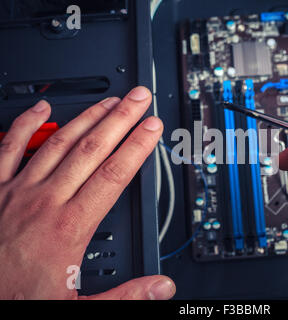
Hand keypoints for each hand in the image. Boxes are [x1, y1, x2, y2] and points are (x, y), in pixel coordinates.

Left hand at [0, 87, 175, 299]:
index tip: (152, 128)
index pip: (114, 175)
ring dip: (87, 118)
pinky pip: (9, 148)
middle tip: (139, 99)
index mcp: (69, 227)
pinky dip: (26, 124)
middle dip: (121, 120)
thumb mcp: (79, 308)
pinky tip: (42, 107)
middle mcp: (45, 202)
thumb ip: (125, 296)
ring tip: (109, 101)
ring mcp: (17, 192)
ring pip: (59, 143)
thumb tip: (161, 287)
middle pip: (92, 150)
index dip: (137, 147)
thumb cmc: (17, 300)